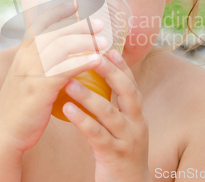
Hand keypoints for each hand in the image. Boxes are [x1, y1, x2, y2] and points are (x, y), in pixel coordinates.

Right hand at [0, 2, 106, 152]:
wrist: (3, 132)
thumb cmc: (19, 106)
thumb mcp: (24, 77)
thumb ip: (37, 62)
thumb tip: (57, 52)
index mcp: (22, 53)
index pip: (38, 23)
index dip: (57, 11)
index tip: (75, 2)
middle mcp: (25, 58)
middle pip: (55, 33)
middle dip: (80, 26)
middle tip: (100, 23)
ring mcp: (31, 72)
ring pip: (62, 48)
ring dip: (86, 42)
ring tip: (104, 41)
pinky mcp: (40, 88)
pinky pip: (65, 70)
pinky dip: (84, 62)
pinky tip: (99, 61)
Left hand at [62, 49, 150, 181]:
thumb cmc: (119, 157)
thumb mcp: (121, 130)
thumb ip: (112, 110)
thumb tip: (94, 87)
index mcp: (137, 116)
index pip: (131, 85)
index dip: (121, 67)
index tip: (108, 49)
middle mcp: (136, 125)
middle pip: (127, 92)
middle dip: (111, 72)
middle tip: (93, 55)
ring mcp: (127, 140)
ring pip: (110, 113)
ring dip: (89, 95)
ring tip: (69, 81)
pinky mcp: (114, 156)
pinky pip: (97, 135)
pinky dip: (83, 120)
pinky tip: (67, 109)